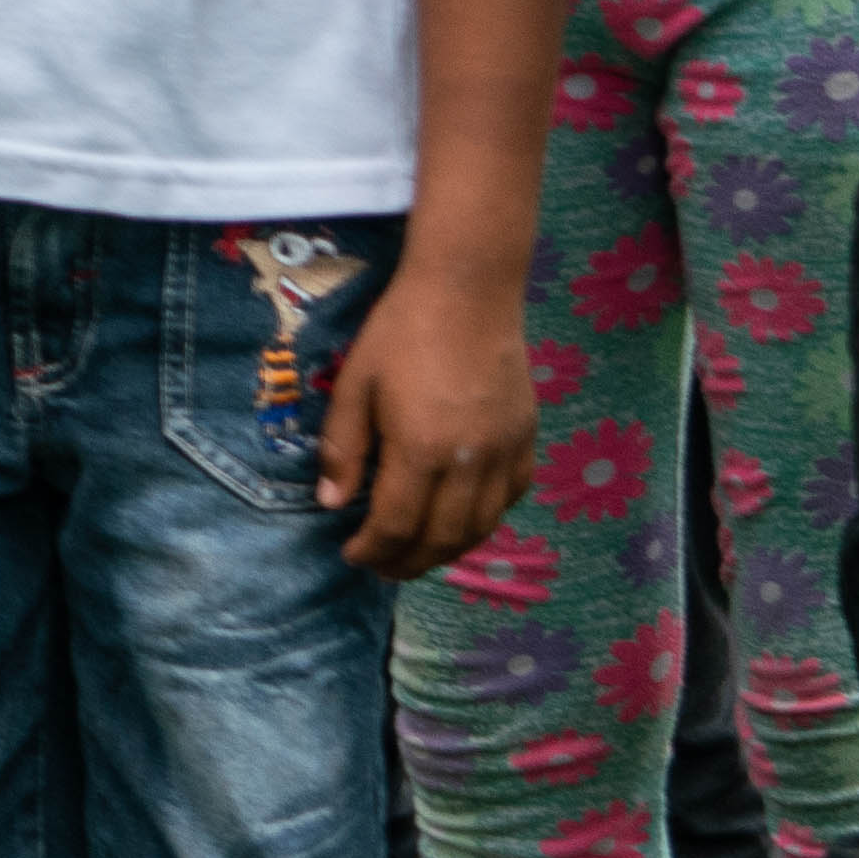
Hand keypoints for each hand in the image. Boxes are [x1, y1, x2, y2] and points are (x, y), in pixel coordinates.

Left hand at [324, 275, 538, 577]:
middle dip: (409, 563)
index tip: (353, 554)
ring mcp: (505, 450)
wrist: (467, 290)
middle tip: (383, 567)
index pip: (397, 525)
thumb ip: (342, 449)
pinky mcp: (527, 437)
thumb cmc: (400, 331)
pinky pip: (511, 496)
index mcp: (421, 449)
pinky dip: (486, 519)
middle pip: (442, 538)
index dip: (373, 549)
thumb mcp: (354, 385)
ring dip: (448, 550)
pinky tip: (462, 519)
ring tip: (418, 554)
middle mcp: (470, 461)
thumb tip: (331, 504)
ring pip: (482, 525)